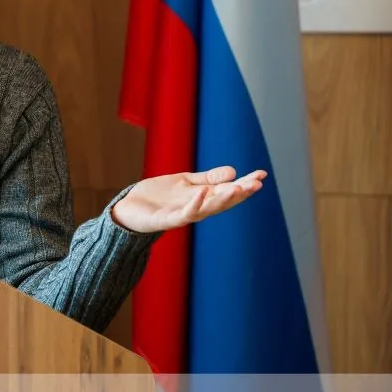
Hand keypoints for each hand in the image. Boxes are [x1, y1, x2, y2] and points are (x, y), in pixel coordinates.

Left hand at [110, 165, 265, 233]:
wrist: (129, 209)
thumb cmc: (158, 197)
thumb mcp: (185, 182)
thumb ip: (208, 179)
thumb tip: (233, 172)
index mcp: (202, 198)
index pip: (228, 191)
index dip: (245, 184)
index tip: (262, 174)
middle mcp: (197, 208)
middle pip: (223, 201)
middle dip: (241, 193)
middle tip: (257, 183)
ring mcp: (183, 215)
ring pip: (208, 208)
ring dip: (223, 199)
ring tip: (238, 188)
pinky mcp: (167, 219)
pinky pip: (184, 213)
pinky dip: (195, 203)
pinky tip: (203, 192)